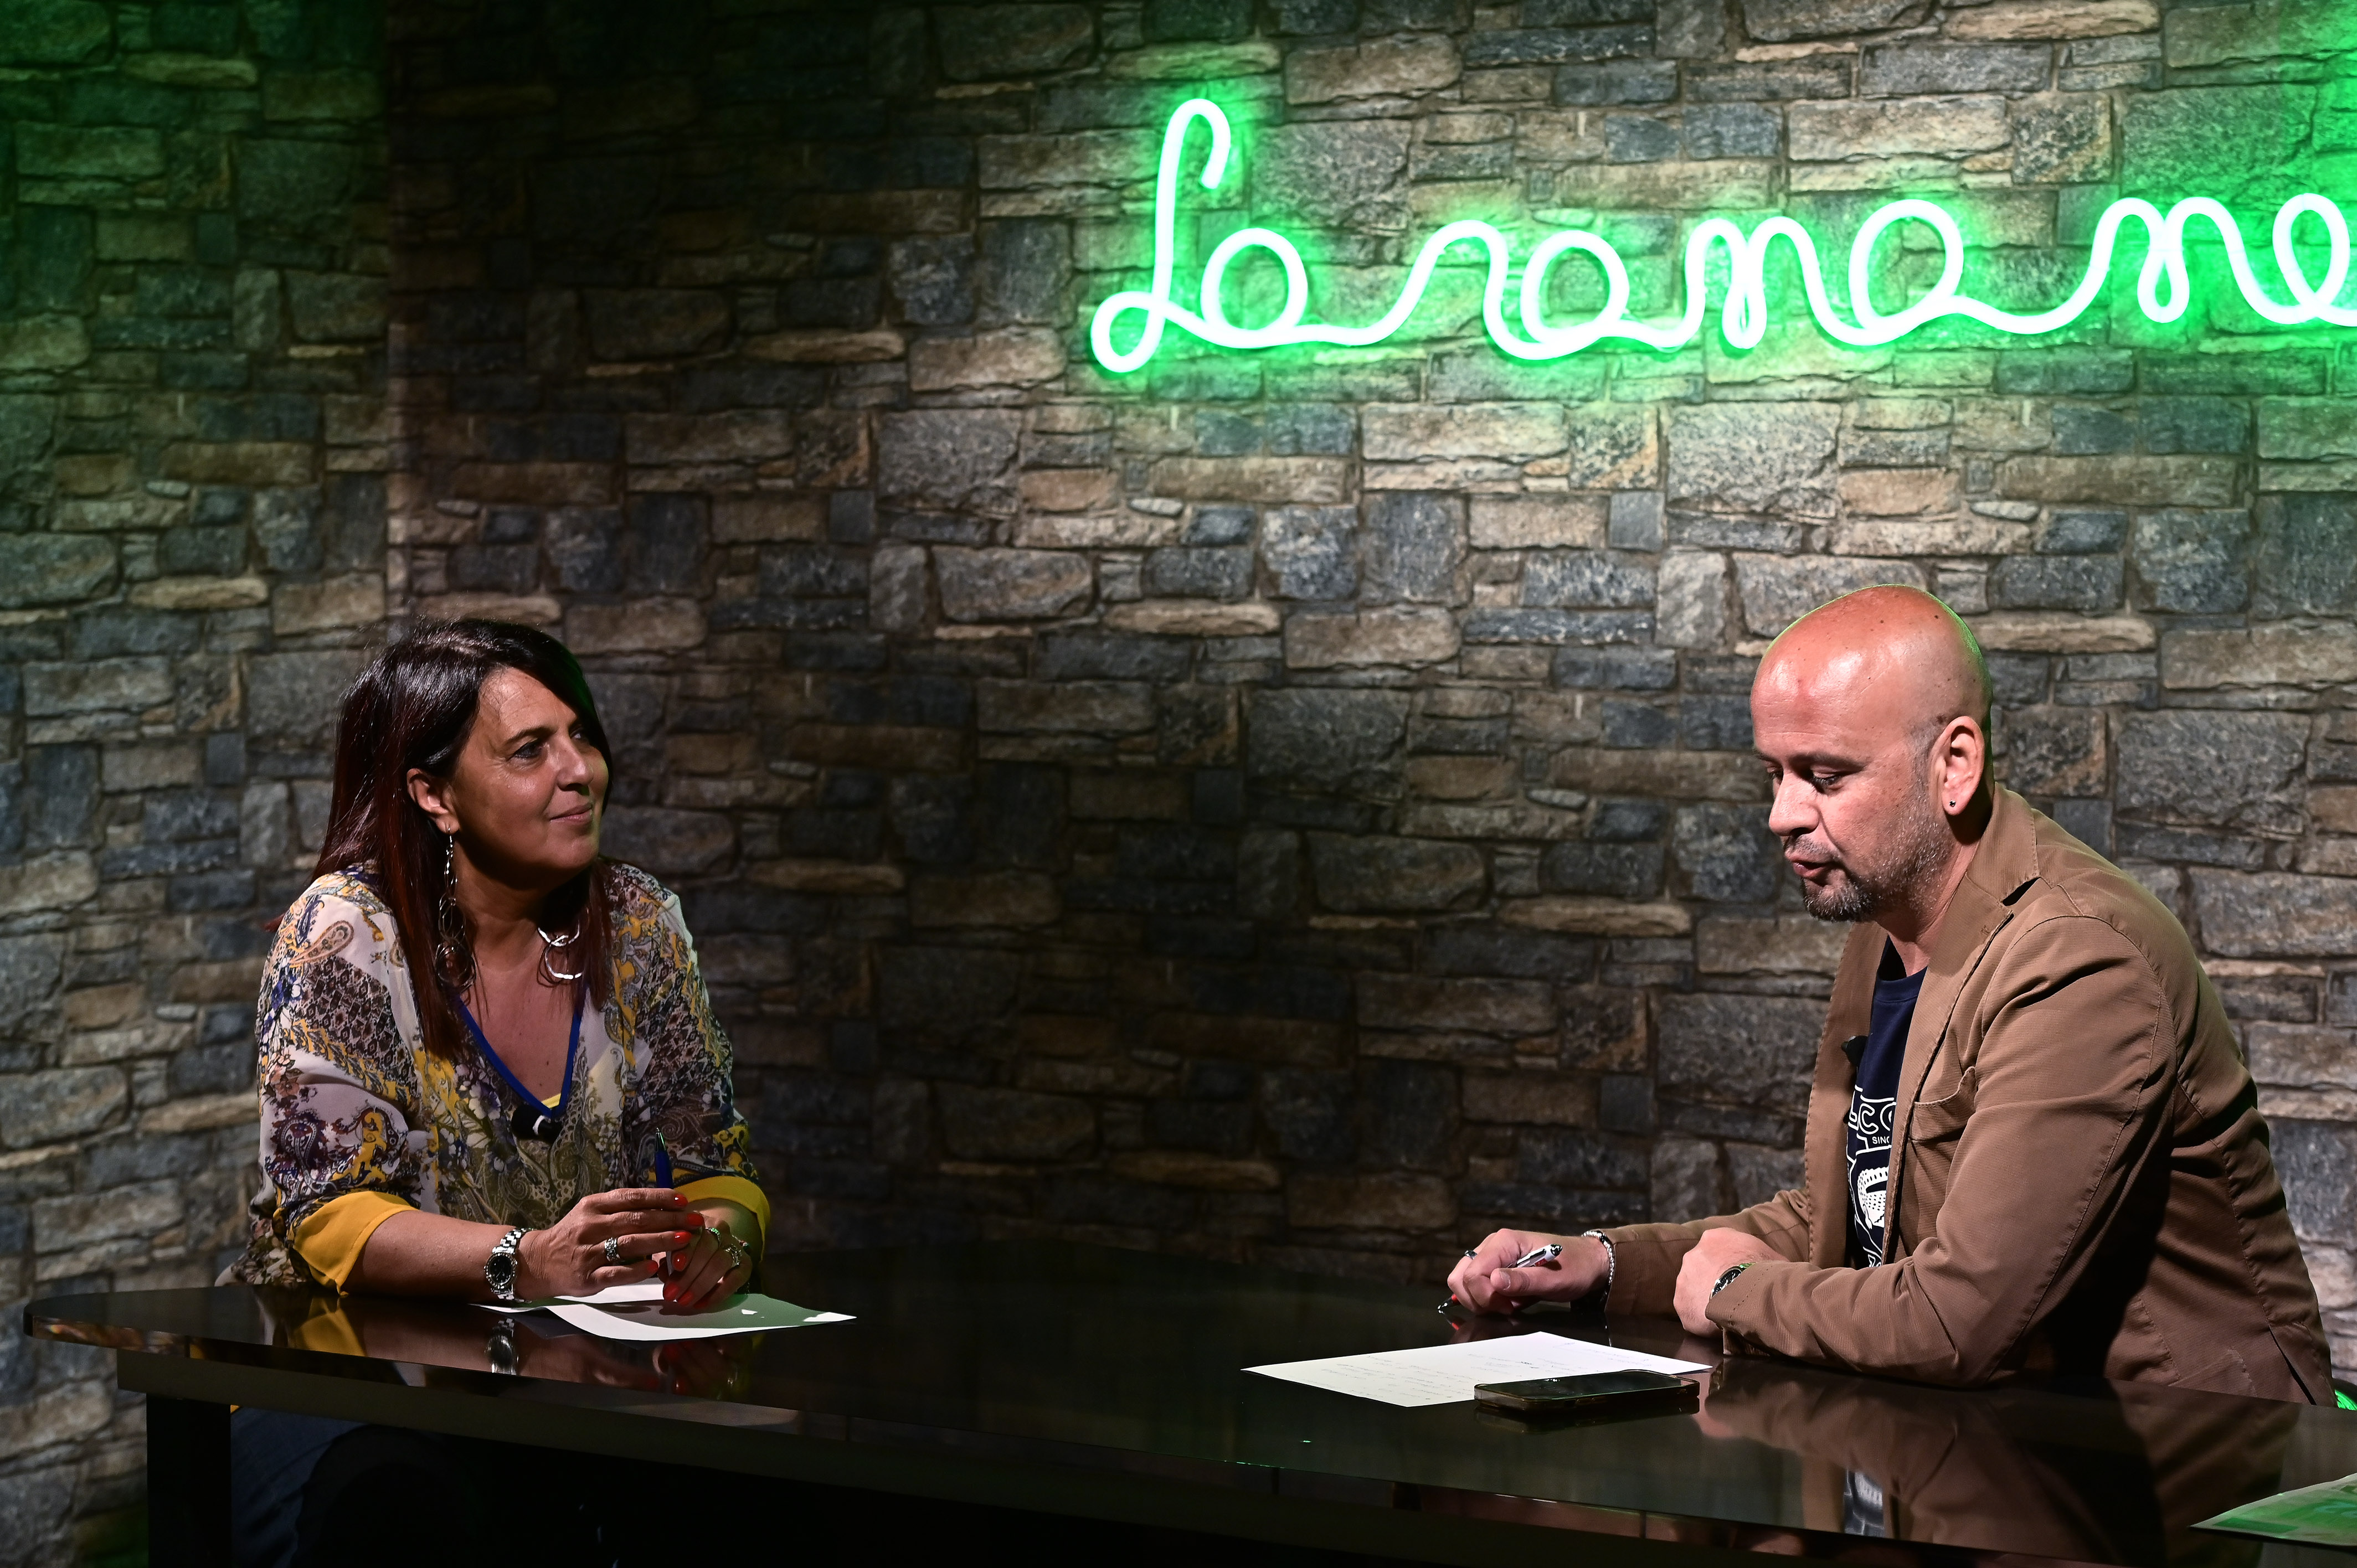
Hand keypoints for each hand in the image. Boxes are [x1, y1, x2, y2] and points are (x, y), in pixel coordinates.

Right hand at [516, 1187, 696, 1297]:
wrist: (538, 1262)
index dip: (660, 1198)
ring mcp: (589, 1252)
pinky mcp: (588, 1277)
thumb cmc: (574, 1234)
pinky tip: (655, 1268)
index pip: (632, 1197)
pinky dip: (637, 1270)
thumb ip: (620, 1208)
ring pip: (630, 1244)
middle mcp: (591, 1226)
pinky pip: (616, 1272)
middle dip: (670, 1219)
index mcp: (594, 1205)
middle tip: (695, 1221)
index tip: (683, 1200)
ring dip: (661, 1241)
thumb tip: (662, 1205)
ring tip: (685, 1240)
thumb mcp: (591, 1212)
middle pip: (637, 1220)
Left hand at [658, 1218, 751, 1310]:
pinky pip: (735, 1279)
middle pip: (708, 1248)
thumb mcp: (671, 1248)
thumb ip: (665, 1257)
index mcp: (698, 1221)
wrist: (715, 1248)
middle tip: (671, 1294)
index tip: (676, 1265)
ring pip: (721, 1262)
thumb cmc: (685, 1250)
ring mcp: (735, 1245)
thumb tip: (664, 1274)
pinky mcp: (745, 1263)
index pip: (694, 1232)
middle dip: (688, 1274)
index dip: (686, 1249)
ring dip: (701, 1285)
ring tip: (684, 1301)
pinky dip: (718, 1293)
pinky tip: (701, 1304)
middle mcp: (720, 1230)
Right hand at [1446, 1230, 1606, 1314]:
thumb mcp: (1553, 1279)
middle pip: (1460, 1276)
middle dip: (1478, 1300)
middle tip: (1505, 1307)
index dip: (1485, 1297)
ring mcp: (1491, 1255)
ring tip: (1508, 1304)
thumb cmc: (1574, 1268)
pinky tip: (1508, 1301)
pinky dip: (1487, 1299)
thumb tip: (1493, 1281)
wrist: (1588, 1263)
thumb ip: (1523, 1281)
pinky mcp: (1494, 1266)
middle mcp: (1492, 1245)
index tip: (1510, 1307)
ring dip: (1481, 1300)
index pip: (1473, 1274)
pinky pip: (1475, 1284)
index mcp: (1504, 1242)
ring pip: (1463, 1281)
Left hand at [1673, 1229, 1782, 1336]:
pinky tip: (1716, 1325)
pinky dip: (1701, 1319)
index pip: (1718, 1249)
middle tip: (1730, 1295)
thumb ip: (1765, 1258)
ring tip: (1724, 1311)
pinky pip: (1691, 1313)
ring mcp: (1684, 1280)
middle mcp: (1693, 1255)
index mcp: (1713, 1239)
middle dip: (1713, 1280)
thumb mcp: (1772, 1257)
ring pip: (1693, 1291)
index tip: (1738, 1275)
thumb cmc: (1762, 1272)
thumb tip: (1775, 1267)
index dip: (1728, 1263)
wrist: (1748, 1293)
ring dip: (1705, 1299)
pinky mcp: (1681, 1304)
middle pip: (1702, 1269)